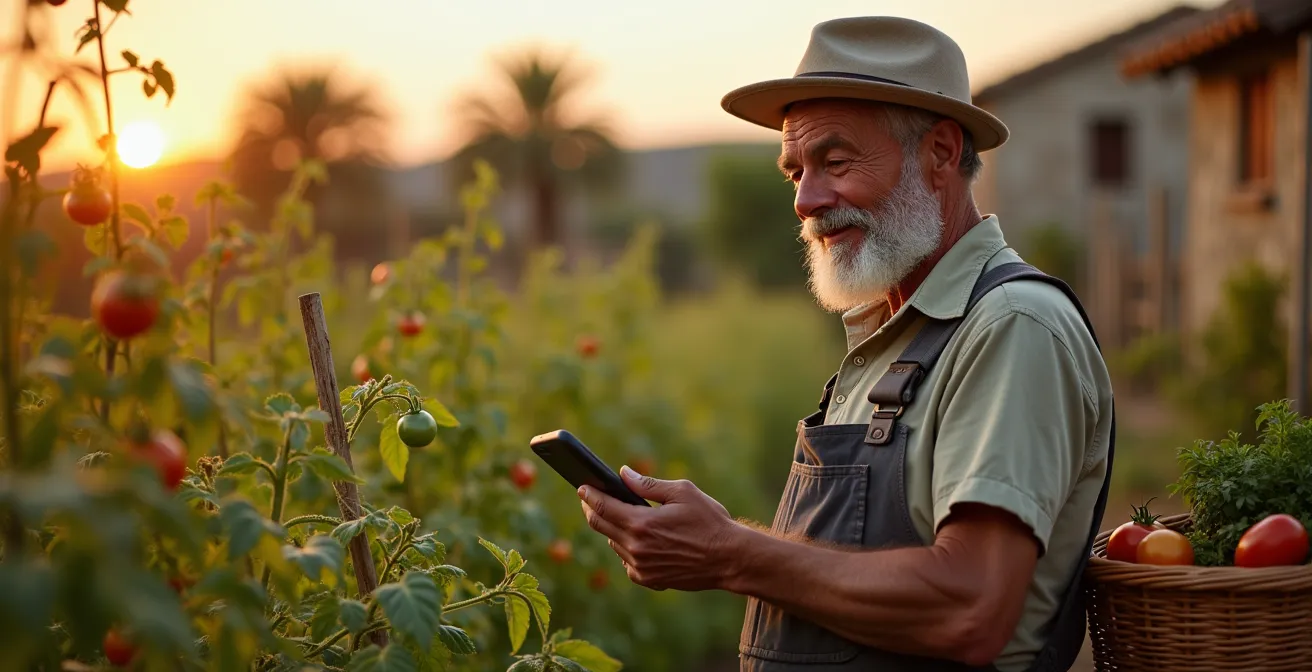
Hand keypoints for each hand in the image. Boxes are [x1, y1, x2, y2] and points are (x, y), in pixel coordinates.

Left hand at [579, 465, 738, 591]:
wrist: (729, 558)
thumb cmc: (709, 521)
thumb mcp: (682, 492)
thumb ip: (648, 484)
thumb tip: (624, 474)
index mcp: (641, 524)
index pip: (602, 507)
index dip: (589, 495)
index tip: (582, 487)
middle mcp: (636, 548)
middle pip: (600, 526)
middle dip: (592, 509)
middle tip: (590, 497)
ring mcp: (641, 567)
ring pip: (613, 544)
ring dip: (612, 528)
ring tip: (620, 515)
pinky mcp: (649, 580)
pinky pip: (627, 561)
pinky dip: (627, 548)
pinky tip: (639, 539)